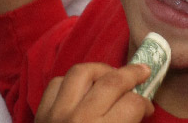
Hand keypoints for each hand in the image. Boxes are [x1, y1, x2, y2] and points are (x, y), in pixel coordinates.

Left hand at [36, 63, 153, 122]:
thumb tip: (138, 106)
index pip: (131, 104)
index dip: (145, 103)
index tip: (147, 108)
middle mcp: (79, 118)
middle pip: (110, 82)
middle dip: (131, 74)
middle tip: (143, 72)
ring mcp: (56, 113)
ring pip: (81, 72)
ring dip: (100, 70)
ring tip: (112, 75)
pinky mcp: (40, 112)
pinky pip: (57, 83)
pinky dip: (71, 81)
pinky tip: (82, 87)